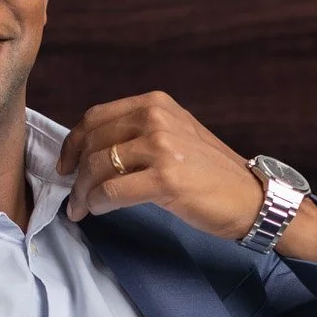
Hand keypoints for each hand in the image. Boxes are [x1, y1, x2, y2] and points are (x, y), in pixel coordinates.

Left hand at [56, 90, 262, 235]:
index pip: (96, 117)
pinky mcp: (165, 179)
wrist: (251, 198)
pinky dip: (98, 203)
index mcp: (156, 104)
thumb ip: (139, 134)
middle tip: (73, 196)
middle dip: (75, 173)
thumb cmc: (212, 173)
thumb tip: (92, 152)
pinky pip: (112, 191)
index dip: (73, 143)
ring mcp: (162, 147)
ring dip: (83, 192)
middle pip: (93, 143)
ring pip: (98, 168)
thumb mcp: (176, 136)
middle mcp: (156, 119)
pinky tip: (98, 211)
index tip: (66, 165)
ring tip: (82, 208)